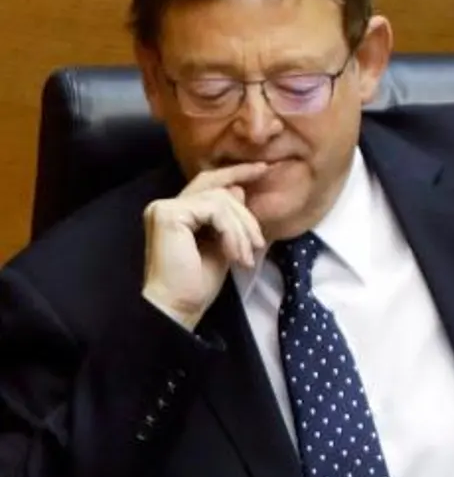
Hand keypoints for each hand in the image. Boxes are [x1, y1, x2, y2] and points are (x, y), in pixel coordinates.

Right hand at [141, 164, 270, 329]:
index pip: (209, 183)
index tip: (265, 169)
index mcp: (177, 212)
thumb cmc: (197, 283)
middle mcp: (166, 206)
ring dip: (241, 229)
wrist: (178, 307)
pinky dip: (232, 232)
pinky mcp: (168, 214)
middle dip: (246, 213)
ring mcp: (164, 208)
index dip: (237, 172)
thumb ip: (228, 218)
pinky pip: (215, 210)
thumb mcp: (222, 244)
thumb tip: (239, 189)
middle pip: (219, 188)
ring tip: (245, 256)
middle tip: (259, 243)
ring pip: (221, 199)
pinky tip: (234, 255)